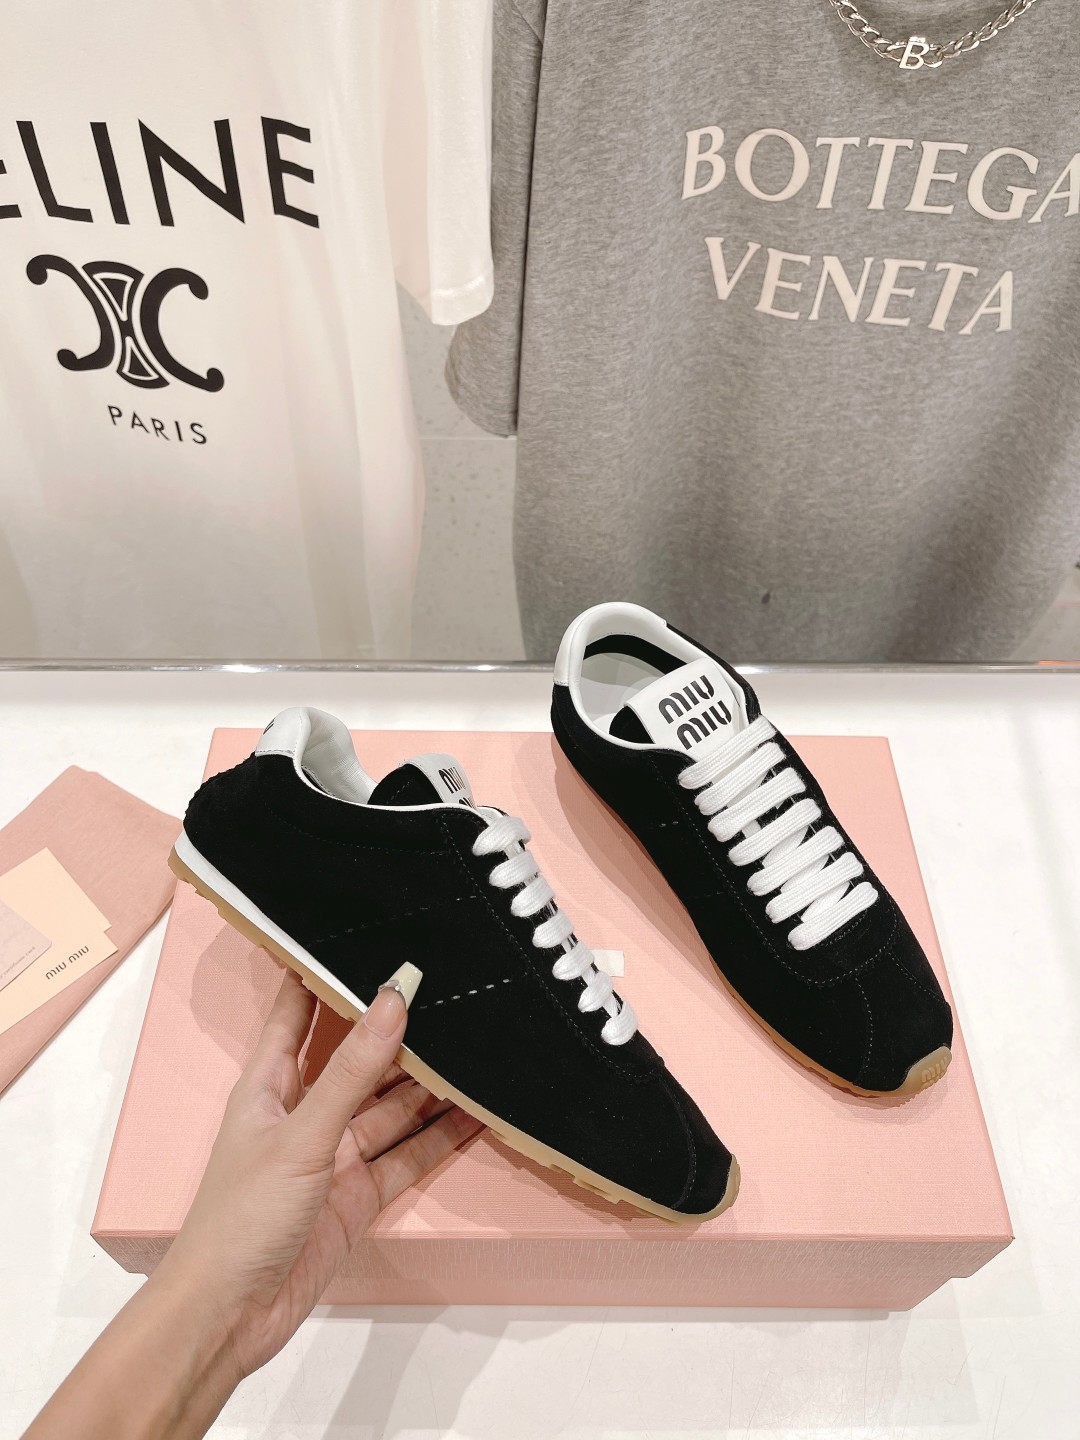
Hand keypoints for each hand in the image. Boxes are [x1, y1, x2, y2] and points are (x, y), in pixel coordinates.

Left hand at [156, 967, 482, 1381]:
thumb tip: (393, 999)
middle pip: (359, 1058)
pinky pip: (407, 1156)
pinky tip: (477, 1114)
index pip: (298, 1012)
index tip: (363, 934)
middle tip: (448, 989)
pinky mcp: (358, 1196)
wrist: (229, 1316)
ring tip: (477, 1044)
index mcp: (271, 1084)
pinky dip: (440, 1138)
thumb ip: (353, 1070)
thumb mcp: (302, 1134)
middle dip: (398, 1029)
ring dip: (430, 1084)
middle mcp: (305, 1112)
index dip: (325, 973)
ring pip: (391, 1106)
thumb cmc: (241, 1216)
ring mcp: (335, 1155)